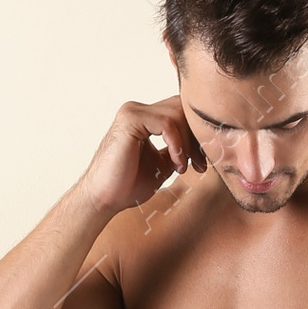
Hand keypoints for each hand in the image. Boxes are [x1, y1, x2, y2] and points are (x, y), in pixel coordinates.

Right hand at [78, 96, 206, 217]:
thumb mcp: (162, 164)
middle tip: (199, 165)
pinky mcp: (130, 120)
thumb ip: (178, 150)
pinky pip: (167, 123)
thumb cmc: (129, 186)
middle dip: (195, 137)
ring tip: (182, 167)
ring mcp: (132, 112)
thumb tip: (204, 144)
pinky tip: (176, 164)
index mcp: (144, 118)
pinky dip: (177, 144)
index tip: (201, 163)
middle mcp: (137, 110)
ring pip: (177, 114)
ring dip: (187, 144)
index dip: (195, 136)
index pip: (180, 113)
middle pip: (182, 108)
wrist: (104, 199)